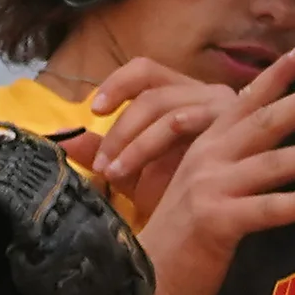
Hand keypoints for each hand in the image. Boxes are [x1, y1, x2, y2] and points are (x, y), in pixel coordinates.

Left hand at [68, 61, 236, 220]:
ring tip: (114, 174)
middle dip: (120, 129)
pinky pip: (188, 126)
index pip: (146, 71)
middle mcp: (203, 94)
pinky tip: (141, 178)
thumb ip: (101, 153)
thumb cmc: (179, 195)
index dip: (117, 83)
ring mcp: (223, 109)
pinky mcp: (232, 128)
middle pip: (152, 93)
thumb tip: (62, 137)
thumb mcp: (132, 174)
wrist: (215, 222)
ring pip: (168, 111)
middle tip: (101, 165)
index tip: (94, 110)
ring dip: (134, 143)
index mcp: (181, 95)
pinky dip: (154, 150)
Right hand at [129, 44, 294, 294]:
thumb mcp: (200, 187)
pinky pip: (267, 209)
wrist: (143, 278)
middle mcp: (208, 159)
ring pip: (272, 163)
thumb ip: (229, 162)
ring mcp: (211, 188)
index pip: (245, 102)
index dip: (276, 76)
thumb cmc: (180, 236)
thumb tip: (268, 145)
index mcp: (205, 145)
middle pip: (263, 122)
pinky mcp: (217, 221)